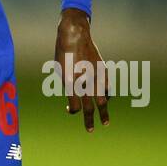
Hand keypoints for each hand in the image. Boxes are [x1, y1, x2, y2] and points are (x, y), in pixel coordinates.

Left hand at [53, 8, 108, 132]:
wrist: (75, 34)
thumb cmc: (63, 53)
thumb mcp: (60, 71)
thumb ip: (67, 86)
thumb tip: (76, 98)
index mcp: (70, 83)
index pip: (74, 106)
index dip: (71, 110)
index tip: (69, 110)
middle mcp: (84, 81)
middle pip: (89, 107)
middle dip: (89, 121)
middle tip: (89, 131)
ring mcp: (95, 76)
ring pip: (102, 100)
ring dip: (103, 113)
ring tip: (105, 122)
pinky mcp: (103, 70)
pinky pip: (107, 88)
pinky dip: (106, 95)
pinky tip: (105, 100)